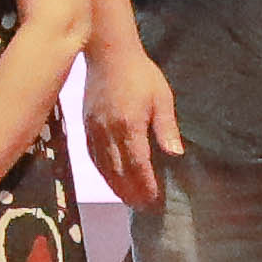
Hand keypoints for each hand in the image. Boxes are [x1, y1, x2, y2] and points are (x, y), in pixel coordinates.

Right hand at [82, 45, 179, 210]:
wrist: (109, 54)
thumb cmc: (141, 74)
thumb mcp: (162, 97)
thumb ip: (166, 127)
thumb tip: (175, 154)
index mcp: (129, 125)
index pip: (138, 164)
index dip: (146, 185)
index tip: (154, 199)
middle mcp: (109, 132)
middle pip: (118, 171)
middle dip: (131, 192)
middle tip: (142, 207)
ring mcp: (94, 129)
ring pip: (103, 166)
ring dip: (115, 186)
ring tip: (127, 200)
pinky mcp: (85, 125)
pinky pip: (92, 155)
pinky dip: (101, 171)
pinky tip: (109, 179)